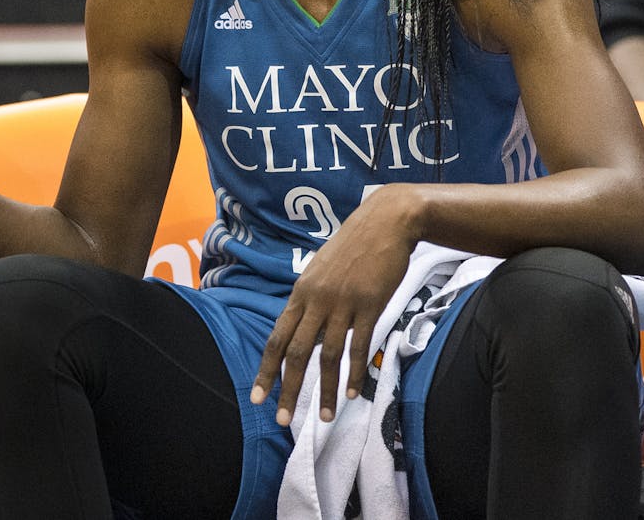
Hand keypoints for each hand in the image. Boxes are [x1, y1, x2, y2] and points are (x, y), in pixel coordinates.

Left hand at [250, 185, 418, 426]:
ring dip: (326, 389)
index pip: (277, 338)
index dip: (266, 370)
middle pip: (295, 353)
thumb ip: (312, 301)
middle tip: (282, 420)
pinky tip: (353, 392)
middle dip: (287, 390)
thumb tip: (306, 330)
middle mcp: (315, 300)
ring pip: (328, 355)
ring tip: (326, 416)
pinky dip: (355, 372)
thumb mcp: (321, 271)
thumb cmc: (353, 247)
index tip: (258, 397)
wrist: (385, 222)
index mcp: (300, 294)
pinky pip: (359, 345)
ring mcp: (342, 303)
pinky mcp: (369, 304)